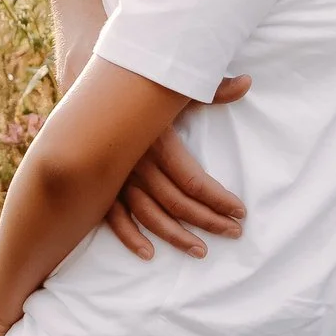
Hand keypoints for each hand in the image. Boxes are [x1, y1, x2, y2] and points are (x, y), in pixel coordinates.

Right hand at [99, 80, 249, 258]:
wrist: (90, 94)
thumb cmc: (138, 90)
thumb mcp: (174, 87)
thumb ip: (211, 89)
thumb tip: (245, 82)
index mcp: (159, 143)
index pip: (195, 182)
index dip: (219, 200)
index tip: (240, 212)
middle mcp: (139, 165)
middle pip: (178, 203)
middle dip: (208, 221)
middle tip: (234, 233)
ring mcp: (118, 178)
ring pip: (150, 216)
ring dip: (176, 236)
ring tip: (200, 250)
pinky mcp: (101, 185)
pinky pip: (114, 218)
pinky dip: (130, 237)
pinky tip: (148, 253)